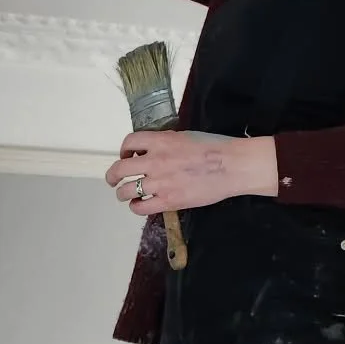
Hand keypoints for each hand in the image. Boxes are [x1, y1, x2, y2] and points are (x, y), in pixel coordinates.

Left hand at [106, 130, 278, 214]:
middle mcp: (155, 161)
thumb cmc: (214, 147)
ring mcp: (160, 183)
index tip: (127, 155)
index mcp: (161, 141)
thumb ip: (166, 142)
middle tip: (114, 179)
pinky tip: (139, 204)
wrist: (232, 166)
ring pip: (125, 190)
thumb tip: (153, 150)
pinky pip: (140, 207)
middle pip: (120, 169)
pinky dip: (135, 206)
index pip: (129, 142)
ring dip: (122, 192)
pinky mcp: (168, 202)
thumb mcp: (186, 136)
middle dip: (112, 175)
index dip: (124, 150)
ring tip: (126, 193)